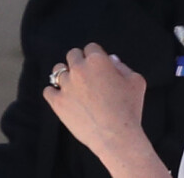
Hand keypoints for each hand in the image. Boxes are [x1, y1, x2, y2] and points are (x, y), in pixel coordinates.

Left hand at [44, 42, 146, 161]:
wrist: (116, 136)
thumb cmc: (129, 107)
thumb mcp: (135, 80)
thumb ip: (122, 66)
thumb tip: (110, 59)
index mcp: (98, 60)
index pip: (91, 47)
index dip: (96, 55)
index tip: (99, 64)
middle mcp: (79, 69)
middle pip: (72, 54)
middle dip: (80, 61)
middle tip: (87, 73)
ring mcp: (66, 86)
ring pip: (57, 70)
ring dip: (66, 74)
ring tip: (73, 84)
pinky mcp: (58, 103)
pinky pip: (48, 91)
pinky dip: (54, 92)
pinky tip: (63, 96)